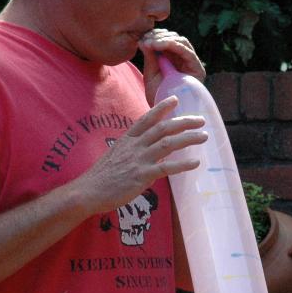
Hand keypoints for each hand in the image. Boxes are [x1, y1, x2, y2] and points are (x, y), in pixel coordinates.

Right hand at [69, 96, 206, 215]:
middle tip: (200, 120)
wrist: (88, 192)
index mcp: (127, 140)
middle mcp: (134, 146)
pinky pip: (167, 168)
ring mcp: (139, 160)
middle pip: (163, 128)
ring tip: (203, 136)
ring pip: (168, 144)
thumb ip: (131, 152)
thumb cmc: (101, 178)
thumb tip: (146, 155)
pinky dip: (183, 164)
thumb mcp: (115, 156)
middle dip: (183, 122)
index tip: (175, 100)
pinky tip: (196, 162)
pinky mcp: (142, 176)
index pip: (147, 118)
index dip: (162, 108)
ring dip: (188, 138)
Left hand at [140, 28, 204, 101]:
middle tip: (146, 39)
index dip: (156, 35)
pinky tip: (159, 45)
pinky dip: (173, 45)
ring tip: (151, 42)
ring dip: (165, 39)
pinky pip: (187, 51)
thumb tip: (144, 39)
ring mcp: (192, 64)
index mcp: (174, 60)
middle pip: (175, 38)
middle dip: (160, 36)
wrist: (167, 115)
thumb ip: (150, 57)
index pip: (167, 40)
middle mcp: (185, 60)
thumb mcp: (150, 74)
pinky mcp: (198, 69)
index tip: (142, 38)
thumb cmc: (158, 96)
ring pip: (182, 41)